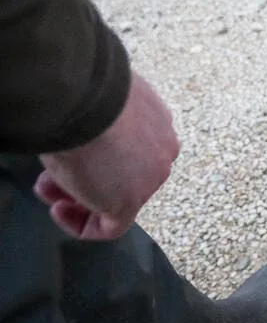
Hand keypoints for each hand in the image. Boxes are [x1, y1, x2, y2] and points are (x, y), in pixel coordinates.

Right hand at [34, 73, 179, 239]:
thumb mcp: (105, 102)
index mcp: (159, 123)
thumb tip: (89, 128)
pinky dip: (82, 225)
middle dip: (87, 177)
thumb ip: (107, 119)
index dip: (98, 156)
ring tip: (48, 188)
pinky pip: (110, 227)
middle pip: (125, 175)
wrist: (90, 102)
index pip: (133, 150)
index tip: (72, 152)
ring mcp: (150, 179)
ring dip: (78, 198)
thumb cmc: (91, 94)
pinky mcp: (131, 202)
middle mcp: (162, 151)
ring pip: (116, 199)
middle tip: (53, 175)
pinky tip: (59, 208)